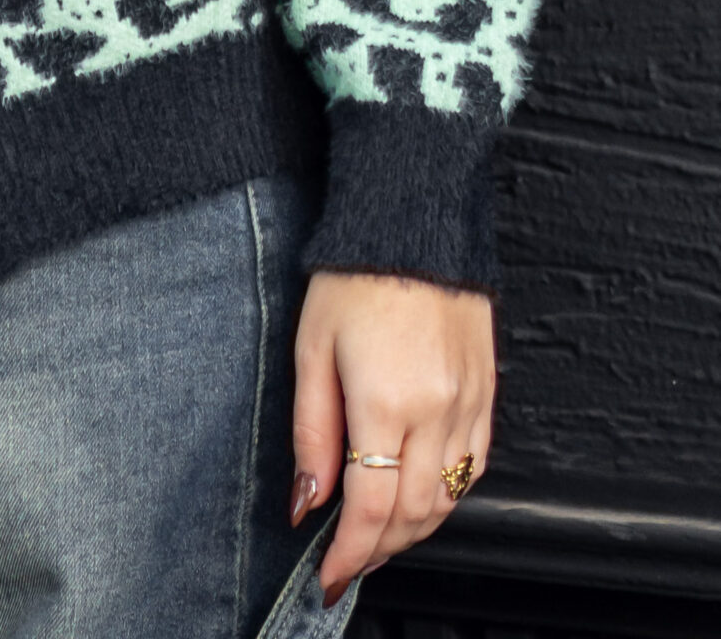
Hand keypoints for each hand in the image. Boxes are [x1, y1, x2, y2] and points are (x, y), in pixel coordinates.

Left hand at [290, 269, 494, 605]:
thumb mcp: (311, 349)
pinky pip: (475, 465)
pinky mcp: (488, 391)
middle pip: (413, 515)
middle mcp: (437, 411)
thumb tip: (309, 504)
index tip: (328, 577)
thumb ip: (311, 433)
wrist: (413, 219)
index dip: (349, 555)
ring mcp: (470, 403)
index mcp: (386, 403)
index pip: (371, 510)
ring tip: (379, 536)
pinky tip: (420, 494)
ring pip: (449, 498)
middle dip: (380, 550)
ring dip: (414, 529)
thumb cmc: (354, 275)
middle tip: (348, 562)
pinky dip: (447, 493)